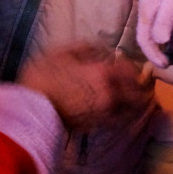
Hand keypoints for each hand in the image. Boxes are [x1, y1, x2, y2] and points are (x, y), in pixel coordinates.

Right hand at [18, 45, 150, 128]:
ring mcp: (104, 114)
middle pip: (138, 94)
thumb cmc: (43, 77)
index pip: (131, 71)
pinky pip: (117, 119)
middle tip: (136, 82)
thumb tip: (100, 48)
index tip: (129, 64)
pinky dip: (120, 113)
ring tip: (128, 96)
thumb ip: (84, 47)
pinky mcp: (96, 126)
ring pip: (131, 110)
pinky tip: (112, 107)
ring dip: (133, 102)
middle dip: (140, 88)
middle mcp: (110, 96)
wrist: (32, 109)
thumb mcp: (61, 53)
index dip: (133, 67)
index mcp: (103, 75)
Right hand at [136, 0, 172, 67]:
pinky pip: (166, 22)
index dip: (153, 55)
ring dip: (168, 42)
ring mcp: (157, 6)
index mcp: (146, 12)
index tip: (167, 65)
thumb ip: (164, 21)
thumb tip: (160, 42)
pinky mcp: (167, 2)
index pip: (144, 40)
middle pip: (149, 36)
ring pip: (158, 30)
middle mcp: (148, 10)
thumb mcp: (171, 1)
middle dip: (160, 51)